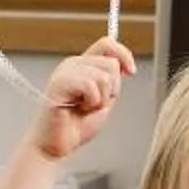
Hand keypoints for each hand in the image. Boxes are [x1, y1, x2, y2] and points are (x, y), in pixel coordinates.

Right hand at [32, 38, 135, 162]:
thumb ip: (111, 80)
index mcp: (82, 64)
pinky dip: (91, 103)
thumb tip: (125, 65)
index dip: (123, 54)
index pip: (107, 44)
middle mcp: (72, 64)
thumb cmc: (77, 125)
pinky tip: (77, 108)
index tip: (131, 72)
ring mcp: (64, 72)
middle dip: (111, 89)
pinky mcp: (59, 83)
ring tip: (84, 107)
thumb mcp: (104, 98)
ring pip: (103, 76)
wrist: (57, 145)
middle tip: (94, 103)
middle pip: (110, 63)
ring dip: (100, 99)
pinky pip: (90, 86)